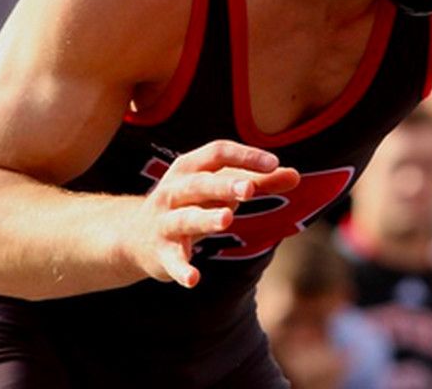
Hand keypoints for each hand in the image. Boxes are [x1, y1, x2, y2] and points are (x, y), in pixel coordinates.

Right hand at [125, 140, 299, 287]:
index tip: (273, 162)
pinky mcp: (160, 252)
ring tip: (227, 219)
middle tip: (249, 189)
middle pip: (200, 184)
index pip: (217, 152)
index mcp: (191, 168)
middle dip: (224, 185)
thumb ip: (258, 181)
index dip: (244, 156)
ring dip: (205, 218)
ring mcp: (164, 221)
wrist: (134, 236)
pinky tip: (194, 280)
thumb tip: (296, 175)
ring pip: (184, 218)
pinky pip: (171, 260)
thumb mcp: (221, 189)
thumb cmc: (192, 203)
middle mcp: (174, 190)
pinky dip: (181, 269)